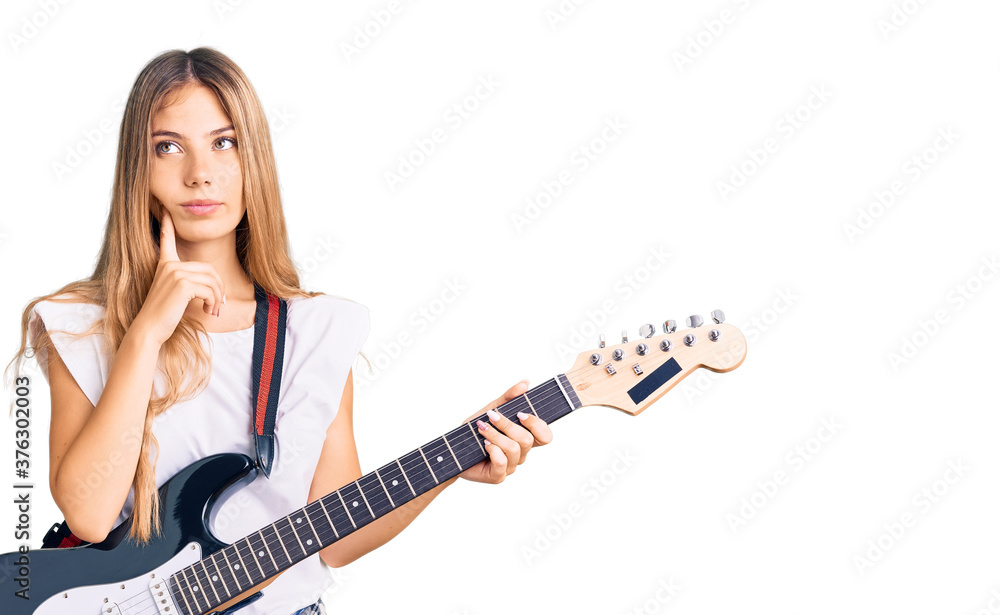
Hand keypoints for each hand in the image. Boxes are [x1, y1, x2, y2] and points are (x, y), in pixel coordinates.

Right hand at [131, 209, 226, 345]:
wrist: (150, 328)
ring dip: (218, 298)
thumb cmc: (164, 315)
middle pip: (209, 269)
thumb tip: (217, 287)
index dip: (167, 224)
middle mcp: (170, 265)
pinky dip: (213, 302)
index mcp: (165, 265)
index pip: (167, 239)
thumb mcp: (176, 294)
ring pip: (212, 280)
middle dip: (219, 288)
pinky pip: (210, 290)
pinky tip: (207, 310)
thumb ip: (191, 284)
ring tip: (213, 310)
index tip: (165, 208)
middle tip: (219, 305)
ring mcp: (175, 273)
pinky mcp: (182, 284)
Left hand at [458, 380, 552, 483]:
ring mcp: (510, 466)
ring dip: (495, 435)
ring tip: (481, 429)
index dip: (538, 425)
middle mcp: (520, 453)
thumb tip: (525, 384)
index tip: (520, 414)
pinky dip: (492, 450)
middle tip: (491, 416)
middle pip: (527, 439)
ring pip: (514, 449)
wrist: (453, 450)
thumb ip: (508, 398)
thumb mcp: (491, 409)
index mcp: (523, 438)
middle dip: (507, 425)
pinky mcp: (498, 476)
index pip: (545, 436)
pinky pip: (502, 462)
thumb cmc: (473, 432)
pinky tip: (484, 445)